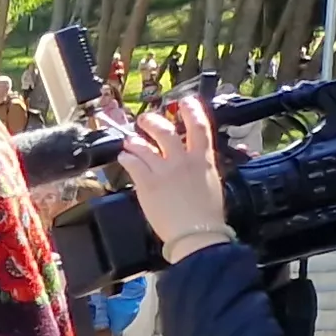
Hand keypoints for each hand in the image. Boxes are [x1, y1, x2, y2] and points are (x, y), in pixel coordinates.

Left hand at [121, 97, 232, 254]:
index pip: (200, 126)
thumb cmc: (207, 214)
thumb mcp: (212, 183)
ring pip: (144, 146)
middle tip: (145, 120)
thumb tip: (197, 159)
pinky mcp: (147, 184)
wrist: (196, 233)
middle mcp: (182, 160)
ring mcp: (163, 171)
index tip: (185, 102)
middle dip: (153, 122)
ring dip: (134, 140)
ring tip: (130, 141)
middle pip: (165, 131)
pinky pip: (132, 163)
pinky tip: (124, 157)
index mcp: (203, 159)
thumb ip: (202, 167)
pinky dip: (126, 157)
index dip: (192, 110)